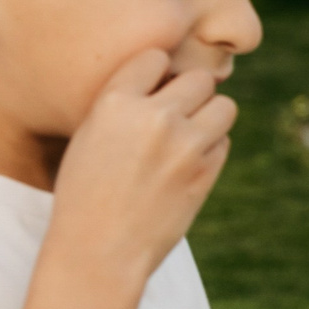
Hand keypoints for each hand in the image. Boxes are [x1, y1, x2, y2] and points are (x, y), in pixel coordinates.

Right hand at [47, 48, 238, 283]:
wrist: (98, 251)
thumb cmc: (84, 193)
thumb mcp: (88, 136)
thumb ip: (124, 103)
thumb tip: (166, 78)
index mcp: (114, 103)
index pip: (155, 57)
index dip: (156, 72)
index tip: (151, 90)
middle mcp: (153, 117)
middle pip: (199, 78)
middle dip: (191, 94)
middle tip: (176, 116)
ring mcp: (184, 146)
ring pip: (224, 106)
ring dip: (210, 116)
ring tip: (187, 136)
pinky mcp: (206, 172)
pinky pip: (224, 142)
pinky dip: (211, 148)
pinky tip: (187, 165)